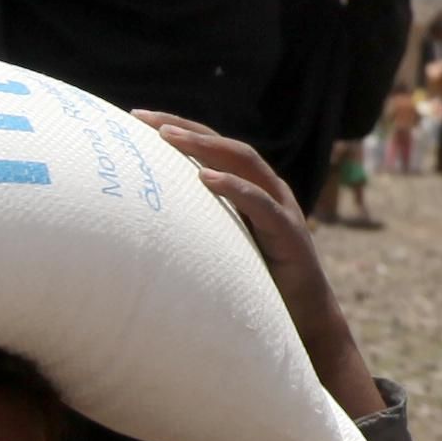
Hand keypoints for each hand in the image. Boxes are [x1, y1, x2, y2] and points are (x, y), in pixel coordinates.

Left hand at [143, 113, 387, 421]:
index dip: (179, 128)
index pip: (213, 147)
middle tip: (143, 118)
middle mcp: (269, 190)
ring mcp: (282, 208)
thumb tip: (148, 217)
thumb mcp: (222, 245)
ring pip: (244, 162)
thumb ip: (201, 223)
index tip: (137, 119)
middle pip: (225, 144)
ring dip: (204, 147)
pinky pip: (261, 204)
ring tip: (168, 138)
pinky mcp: (289, 234)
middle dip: (183, 127)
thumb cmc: (258, 284)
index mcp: (252, 189)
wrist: (304, 321)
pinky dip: (233, 188)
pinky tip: (203, 179)